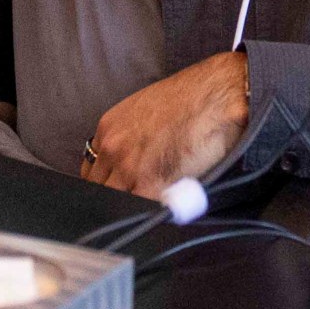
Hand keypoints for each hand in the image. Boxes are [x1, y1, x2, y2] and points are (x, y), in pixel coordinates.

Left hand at [80, 51, 249, 194]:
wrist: (217, 95)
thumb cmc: (191, 98)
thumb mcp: (146, 110)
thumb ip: (131, 137)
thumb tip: (135, 161)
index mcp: (109, 127)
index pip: (92, 170)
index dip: (106, 183)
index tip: (117, 190)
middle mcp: (112, 146)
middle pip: (98, 188)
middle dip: (115, 196)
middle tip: (135, 201)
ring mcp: (128, 167)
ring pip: (114, 202)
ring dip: (131, 207)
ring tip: (151, 207)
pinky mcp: (149, 184)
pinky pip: (138, 210)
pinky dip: (149, 213)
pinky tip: (163, 209)